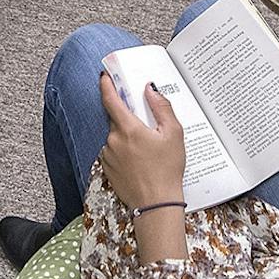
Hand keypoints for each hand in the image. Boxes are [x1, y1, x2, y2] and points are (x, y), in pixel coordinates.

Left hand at [97, 73, 187, 209]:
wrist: (156, 203)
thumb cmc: (167, 170)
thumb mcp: (173, 134)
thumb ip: (161, 107)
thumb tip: (150, 89)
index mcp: (128, 128)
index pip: (110, 99)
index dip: (106, 85)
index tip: (105, 75)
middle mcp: (113, 140)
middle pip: (116, 119)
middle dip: (128, 118)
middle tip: (146, 126)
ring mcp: (108, 155)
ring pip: (115, 137)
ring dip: (127, 137)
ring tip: (147, 151)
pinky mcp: (107, 168)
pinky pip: (113, 152)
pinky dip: (123, 152)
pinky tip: (139, 162)